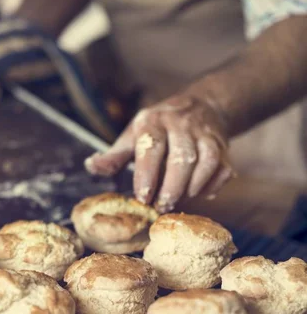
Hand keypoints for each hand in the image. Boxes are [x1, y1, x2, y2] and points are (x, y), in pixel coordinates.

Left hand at [85, 95, 234, 212]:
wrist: (201, 106)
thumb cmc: (158, 129)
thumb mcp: (133, 136)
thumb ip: (114, 155)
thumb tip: (91, 166)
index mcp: (154, 122)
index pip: (152, 147)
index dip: (147, 174)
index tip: (143, 197)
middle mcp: (181, 125)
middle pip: (182, 158)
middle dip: (172, 187)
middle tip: (161, 207)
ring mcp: (205, 134)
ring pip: (206, 162)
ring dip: (192, 187)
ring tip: (179, 202)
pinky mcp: (223, 146)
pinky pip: (223, 168)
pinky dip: (213, 185)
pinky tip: (200, 194)